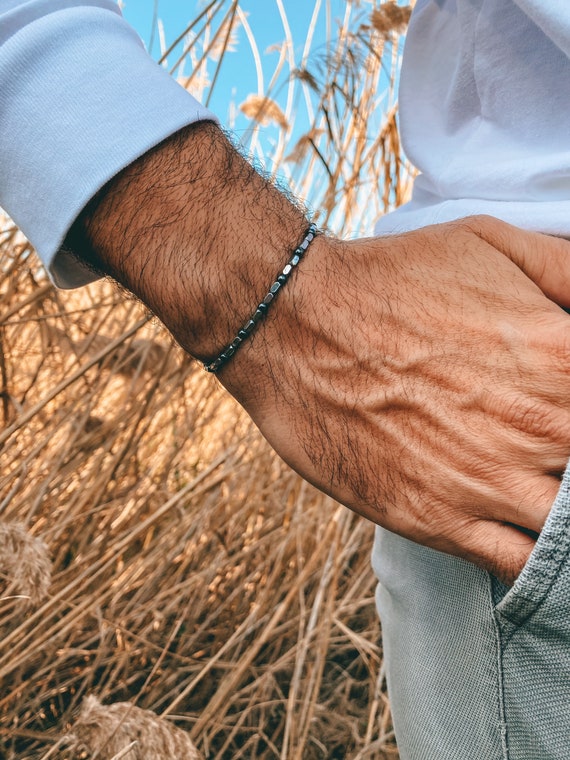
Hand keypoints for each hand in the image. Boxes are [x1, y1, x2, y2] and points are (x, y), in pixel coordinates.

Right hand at [220, 216, 569, 583]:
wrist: (295, 322)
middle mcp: (538, 428)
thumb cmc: (391, 279)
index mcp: (563, 357)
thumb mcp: (491, 240)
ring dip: (563, 512)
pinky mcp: (435, 519)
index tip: (561, 406)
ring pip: (567, 527)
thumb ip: (567, 272)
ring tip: (531, 480)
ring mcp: (487, 482)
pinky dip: (537, 562)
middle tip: (539, 440)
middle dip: (569, 455)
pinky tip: (523, 531)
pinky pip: (518, 566)